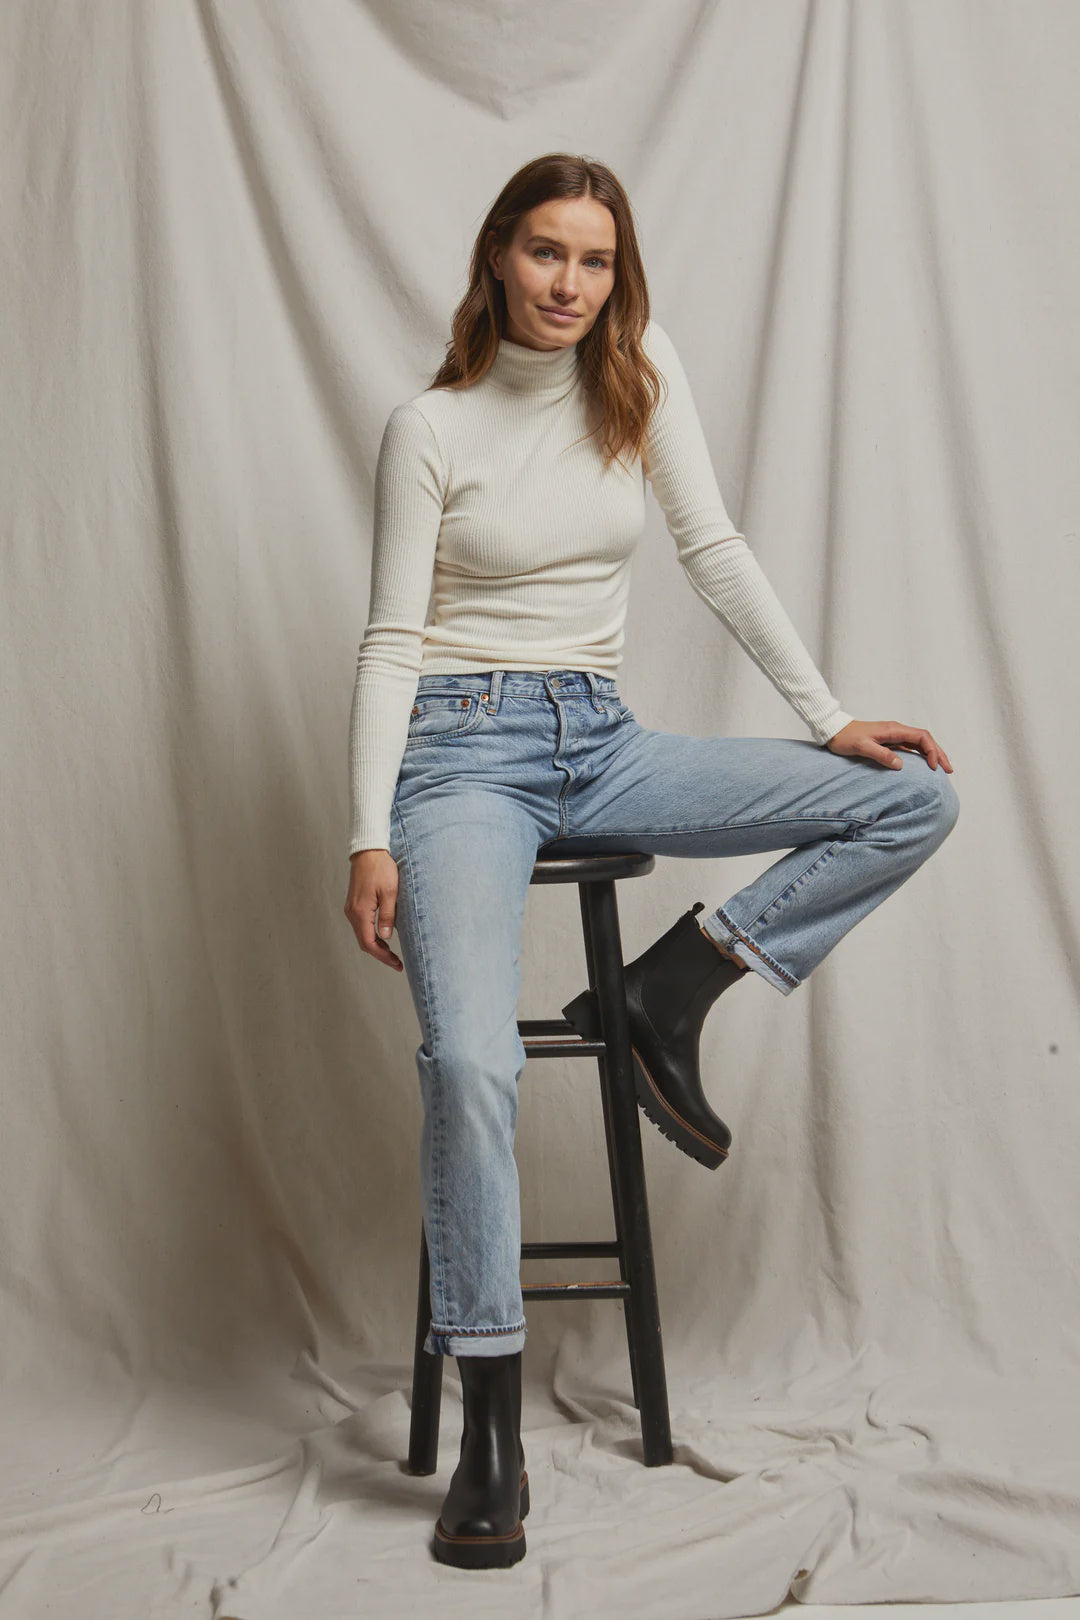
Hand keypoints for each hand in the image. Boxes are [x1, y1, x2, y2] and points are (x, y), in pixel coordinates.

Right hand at [344, 849, 403, 970]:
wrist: (368, 851)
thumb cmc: (381, 868)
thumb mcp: (390, 892)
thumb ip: (388, 916)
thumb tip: (386, 937)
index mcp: (360, 912)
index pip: (369, 943)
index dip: (383, 956)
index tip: (396, 963)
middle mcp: (352, 913)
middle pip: (364, 942)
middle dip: (380, 954)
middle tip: (396, 962)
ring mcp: (351, 908)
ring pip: (362, 935)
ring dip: (375, 945)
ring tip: (391, 952)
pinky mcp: (354, 904)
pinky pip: (361, 926)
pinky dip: (371, 935)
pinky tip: (382, 936)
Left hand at [826, 719, 952, 771]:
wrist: (833, 731)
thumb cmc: (845, 738)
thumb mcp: (861, 747)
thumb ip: (880, 755)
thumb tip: (901, 765)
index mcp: (893, 729)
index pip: (921, 737)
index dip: (931, 751)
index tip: (934, 766)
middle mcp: (896, 731)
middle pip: (925, 740)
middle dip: (938, 753)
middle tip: (949, 770)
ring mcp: (893, 736)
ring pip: (919, 743)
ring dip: (932, 754)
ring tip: (941, 769)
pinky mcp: (889, 741)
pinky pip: (910, 747)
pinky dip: (921, 755)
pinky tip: (924, 765)